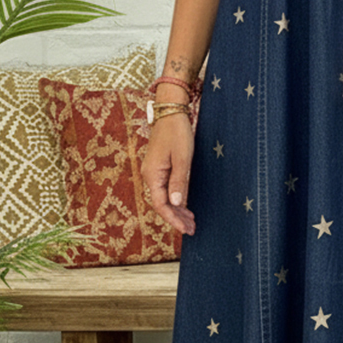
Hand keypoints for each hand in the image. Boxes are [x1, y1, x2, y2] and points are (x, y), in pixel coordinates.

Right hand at [140, 114, 195, 235]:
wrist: (170, 112)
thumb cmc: (177, 132)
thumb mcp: (182, 158)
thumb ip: (179, 181)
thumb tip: (176, 204)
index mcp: (152, 175)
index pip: (160, 204)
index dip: (172, 219)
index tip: (184, 230)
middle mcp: (149, 175)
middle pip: (162, 203)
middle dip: (176, 218)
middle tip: (192, 230)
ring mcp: (153, 172)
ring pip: (164, 197)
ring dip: (177, 210)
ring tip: (191, 222)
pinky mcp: (159, 167)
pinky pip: (165, 189)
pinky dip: (176, 199)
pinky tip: (185, 206)